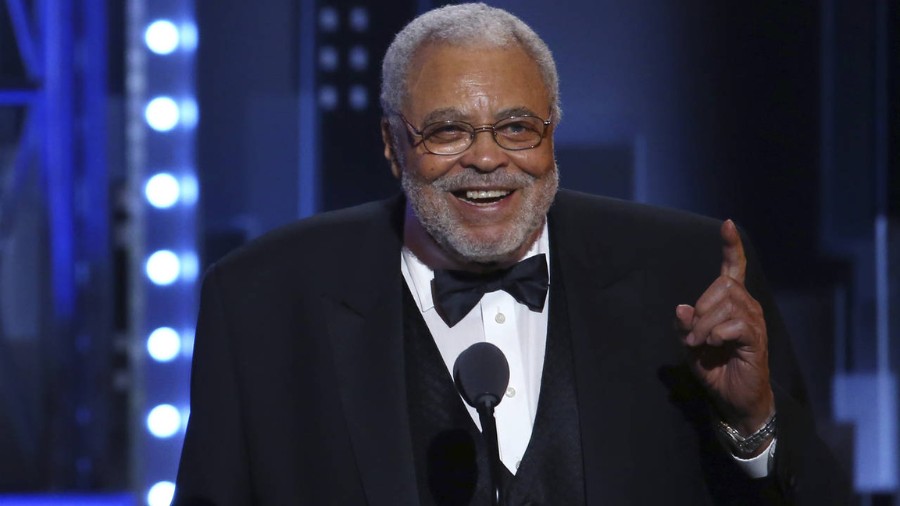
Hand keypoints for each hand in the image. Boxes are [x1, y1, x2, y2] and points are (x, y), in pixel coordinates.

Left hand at [675, 220, 773, 435]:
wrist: (734, 398)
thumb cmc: (714, 368)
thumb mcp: (690, 345)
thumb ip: (684, 326)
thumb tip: (681, 308)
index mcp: (731, 302)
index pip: (734, 268)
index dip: (731, 246)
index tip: (727, 224)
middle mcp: (747, 306)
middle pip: (723, 285)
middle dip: (700, 309)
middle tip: (693, 336)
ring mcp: (754, 321)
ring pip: (726, 305)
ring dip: (704, 326)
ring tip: (700, 344)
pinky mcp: (756, 339)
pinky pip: (734, 325)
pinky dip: (716, 334)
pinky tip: (712, 345)